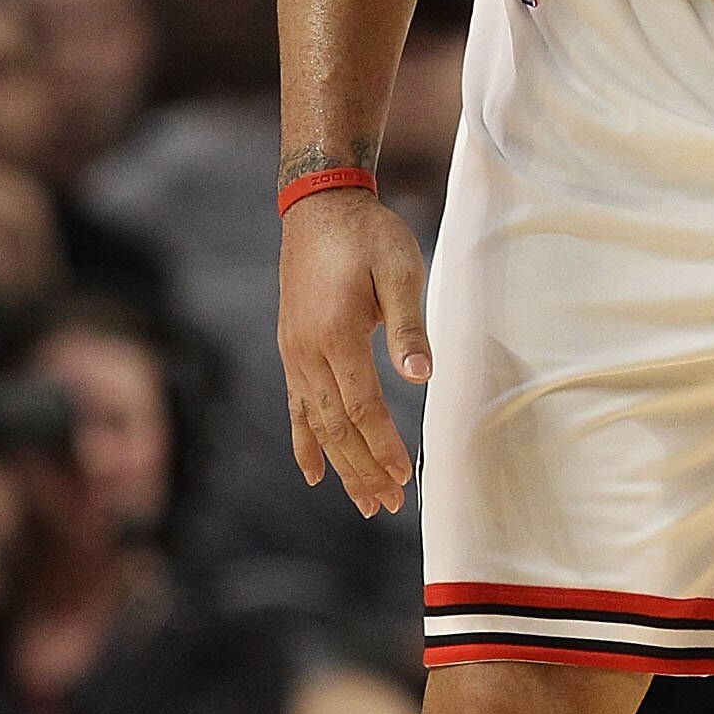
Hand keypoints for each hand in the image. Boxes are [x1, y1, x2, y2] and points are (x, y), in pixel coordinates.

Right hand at [277, 192, 431, 516]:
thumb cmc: (368, 236)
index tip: (404, 475)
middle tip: (390, 506)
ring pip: (315, 423)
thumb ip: (408, 326)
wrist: (319, 207)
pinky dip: (304, 443)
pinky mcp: (292, 350)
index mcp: (336, 333)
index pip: (360, 406)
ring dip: (340, 466)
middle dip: (363, 469)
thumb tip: (421, 378)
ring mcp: (294, 353)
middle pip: (335, 426)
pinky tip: (313, 474)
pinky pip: (296, 407)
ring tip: (365, 502)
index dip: (381, 444)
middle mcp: (306, 351)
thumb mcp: (400, 270)